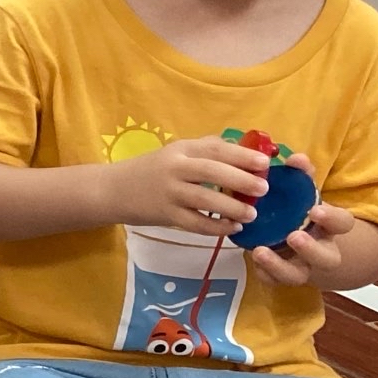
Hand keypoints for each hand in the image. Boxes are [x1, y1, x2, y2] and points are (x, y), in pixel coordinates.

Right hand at [108, 136, 270, 235]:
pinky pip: (195, 223)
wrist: (112, 190)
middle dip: (242, 180)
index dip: (242, 155)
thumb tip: (243, 150)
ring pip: (206, 200)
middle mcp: (175, 168)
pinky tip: (231, 228)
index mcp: (181, 150)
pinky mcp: (165, 215)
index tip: (264, 163)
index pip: (215, 149)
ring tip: (251, 215)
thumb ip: (205, 150)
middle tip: (264, 189)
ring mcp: (169, 193)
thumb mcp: (175, 152)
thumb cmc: (150, 170)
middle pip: (213, 172)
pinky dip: (216, 228)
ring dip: (232, 208)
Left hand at [249, 157, 352, 286]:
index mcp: (330, 227)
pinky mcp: (280, 276)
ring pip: (298, 276)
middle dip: (311, 250)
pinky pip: (273, 280)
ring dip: (280, 265)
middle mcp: (321, 250)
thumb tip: (296, 158)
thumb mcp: (303, 192)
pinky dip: (263, 271)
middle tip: (294, 236)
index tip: (315, 210)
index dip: (332, 218)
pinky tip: (252, 258)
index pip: (343, 224)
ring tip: (261, 251)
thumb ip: (301, 175)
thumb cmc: (298, 210)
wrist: (296, 239)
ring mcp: (301, 266)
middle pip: (327, 258)